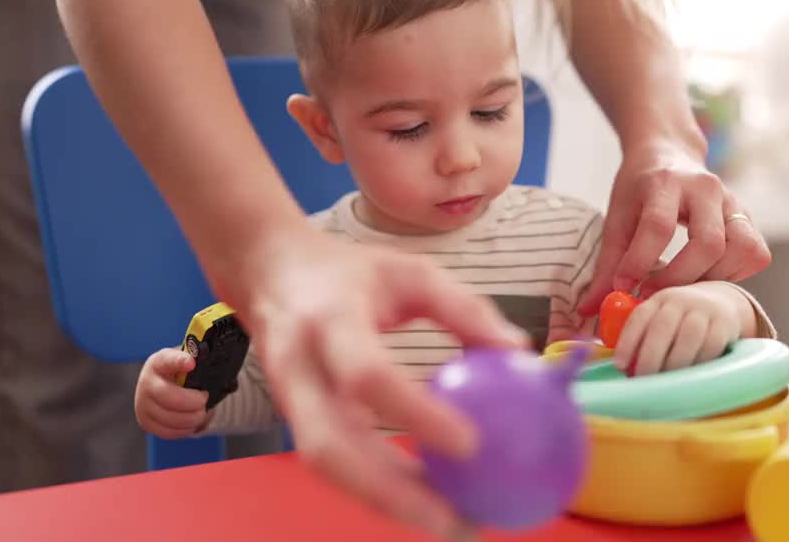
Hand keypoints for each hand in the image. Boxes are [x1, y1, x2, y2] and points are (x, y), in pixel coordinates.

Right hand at [134, 348, 208, 438]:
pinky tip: (191, 422)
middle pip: (168, 396)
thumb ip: (197, 363)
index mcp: (158, 362)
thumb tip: (215, 367)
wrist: (161, 385)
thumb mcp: (186, 362)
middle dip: (192, 402)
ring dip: (192, 418)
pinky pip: (167, 431)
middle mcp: (146, 382)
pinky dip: (184, 429)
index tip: (192, 364)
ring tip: (201, 412)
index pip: (168, 360)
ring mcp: (142, 404)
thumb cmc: (179, 373)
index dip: (179, 361)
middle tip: (205, 399)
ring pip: (169, 418)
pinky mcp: (145, 422)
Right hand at [240, 224, 527, 536]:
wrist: (269, 273)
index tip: (470, 443)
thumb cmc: (350, 272)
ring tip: (451, 523)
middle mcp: (299, 367)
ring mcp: (289, 400)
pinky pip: (334, 465)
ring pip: (328, 467)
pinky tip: (425, 503)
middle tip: (456, 520)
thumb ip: (464, 308)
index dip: (414, 415)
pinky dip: (377, 491)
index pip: (367, 376)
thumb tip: (518, 351)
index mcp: (330, 320)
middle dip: (391, 493)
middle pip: (331, 447)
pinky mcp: (293, 421)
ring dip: (386, 503)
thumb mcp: (411, 271)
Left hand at [580, 140, 770, 313]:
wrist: (669, 153)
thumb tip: (588, 311)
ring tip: (684, 284)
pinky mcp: (748, 215)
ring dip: (713, 277)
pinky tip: (708, 275)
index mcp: (665, 182)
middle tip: (654, 292)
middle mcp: (705, 188)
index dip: (640, 262)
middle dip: (680, 277)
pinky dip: (735, 273)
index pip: (658, 226)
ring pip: (740, 249)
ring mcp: (732, 200)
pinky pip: (755, 253)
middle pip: (708, 243)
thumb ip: (607, 264)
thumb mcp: (617, 217)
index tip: (624, 286)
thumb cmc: (640, 189)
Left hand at [611, 283, 743, 375]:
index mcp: (660, 299)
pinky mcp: (725, 323)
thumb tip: (626, 368)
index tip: (620, 365)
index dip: (627, 342)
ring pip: (688, 335)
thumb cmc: (684, 319)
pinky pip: (712, 344)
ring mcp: (704, 309)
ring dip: (675, 361)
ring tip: (666, 382)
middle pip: (662, 326)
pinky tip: (691, 375)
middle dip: (650, 356)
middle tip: (643, 379)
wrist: (725, 301)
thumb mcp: (665, 317)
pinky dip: (699, 361)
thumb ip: (646, 336)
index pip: (640, 318)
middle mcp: (680, 300)